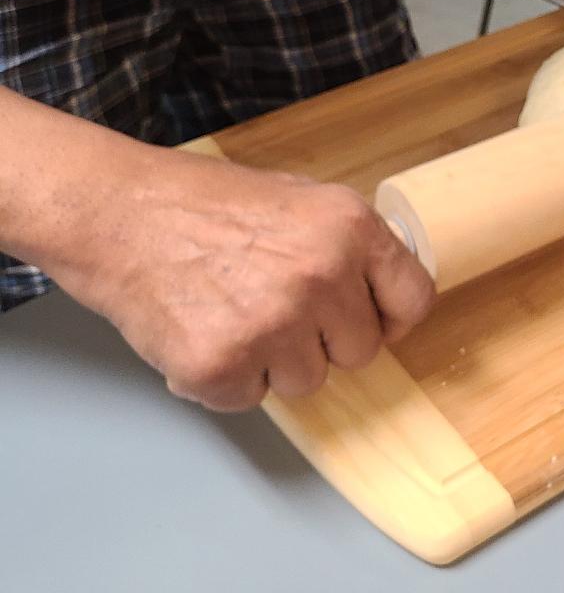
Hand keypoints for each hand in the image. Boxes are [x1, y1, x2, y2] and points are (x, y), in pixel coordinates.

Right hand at [50, 144, 434, 411]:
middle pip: (360, 351)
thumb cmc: (204, 202)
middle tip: (277, 306)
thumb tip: (383, 285)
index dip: (390, 316)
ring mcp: (273, 325)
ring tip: (233, 311)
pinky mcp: (223, 366)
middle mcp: (322, 276)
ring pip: (306, 381)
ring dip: (273, 360)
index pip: (413, 299)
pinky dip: (226, 377)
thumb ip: (347, 242)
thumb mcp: (299, 195)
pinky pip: (249, 398)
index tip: (369, 319)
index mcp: (350, 227)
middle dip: (324, 339)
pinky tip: (203, 330)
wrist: (121, 214)